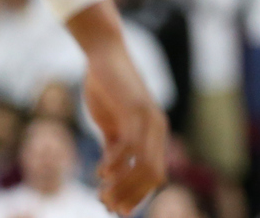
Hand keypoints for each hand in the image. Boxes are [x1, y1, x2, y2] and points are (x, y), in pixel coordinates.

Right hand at [67, 2, 167, 212]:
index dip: (137, 196)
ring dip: (122, 185)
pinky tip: (101, 171)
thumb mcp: (111, 127)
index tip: (114, 209)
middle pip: (153, 176)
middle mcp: (157, 128)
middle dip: (129, 196)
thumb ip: (114, 150)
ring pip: (145, 165)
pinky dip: (116, 164)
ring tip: (101, 192)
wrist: (105, 57)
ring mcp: (149, 119)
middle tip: (105, 203)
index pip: (155, 176)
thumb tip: (110, 179)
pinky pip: (131, 146)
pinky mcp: (136, 109)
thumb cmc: (108, 92)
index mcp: (154, 134)